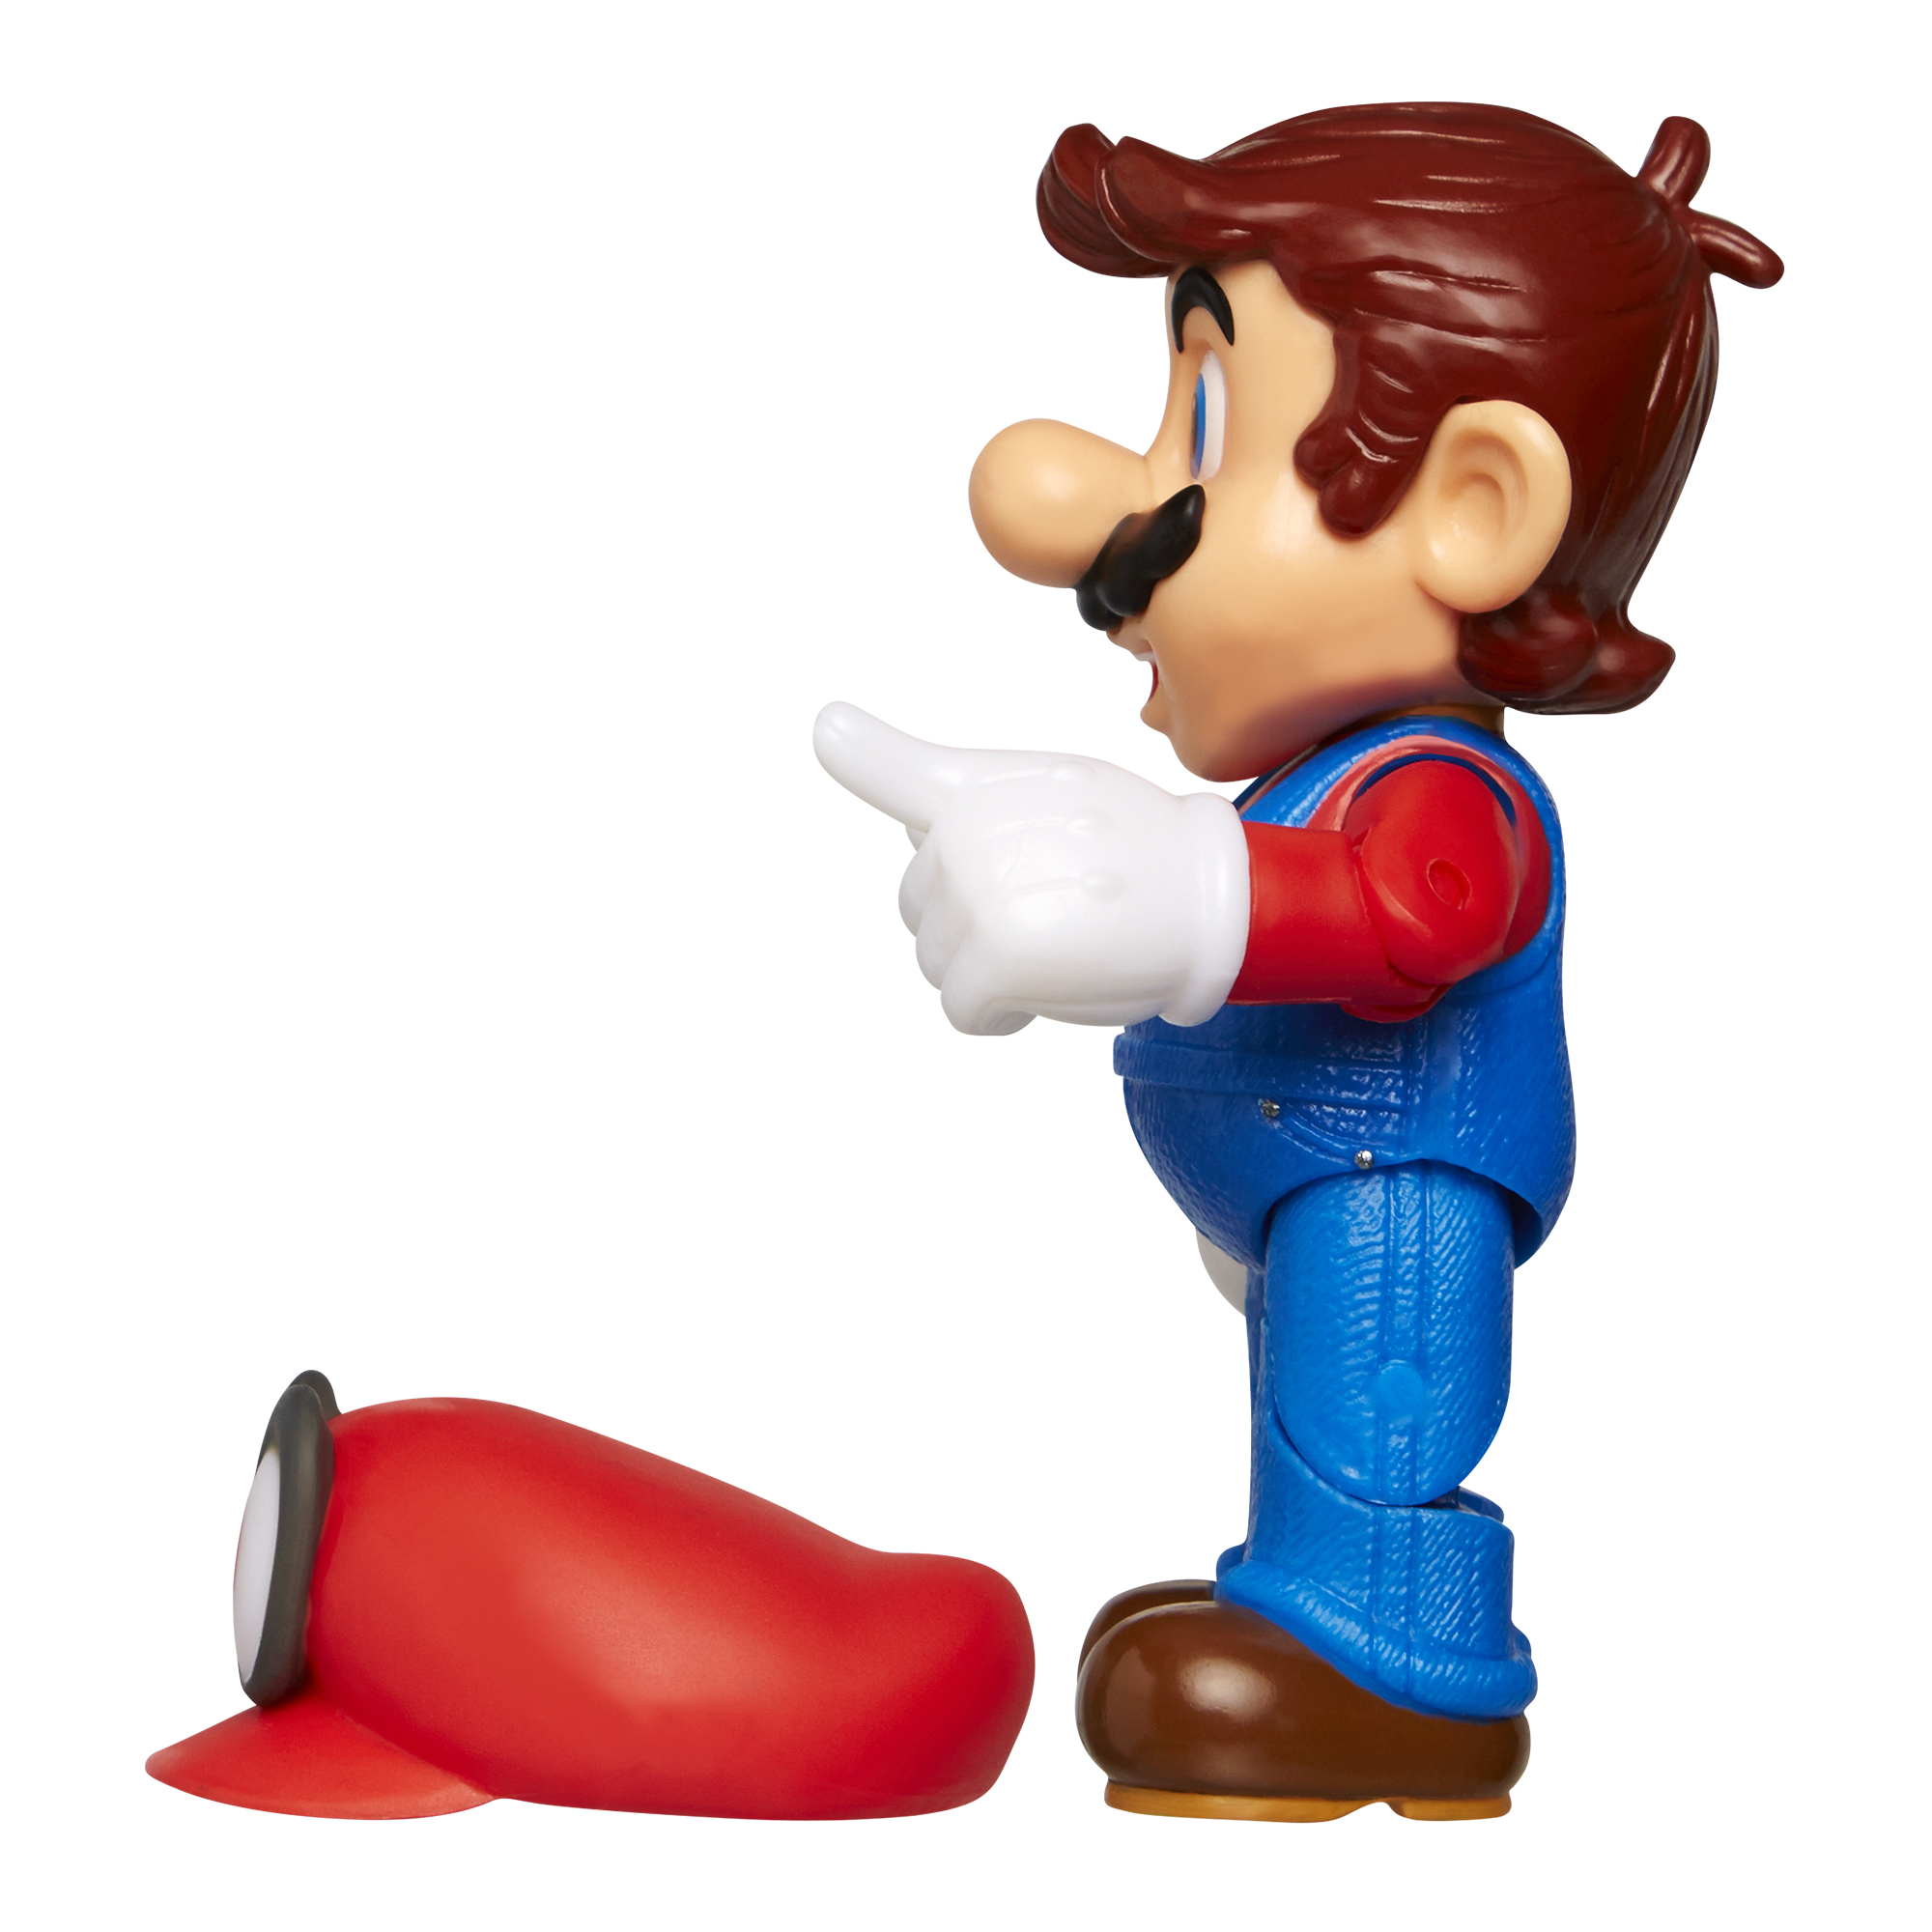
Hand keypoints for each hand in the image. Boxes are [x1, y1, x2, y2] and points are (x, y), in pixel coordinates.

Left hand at [813, 702, 1249, 1035]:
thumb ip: (971, 804)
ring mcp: (979, 894)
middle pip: (919, 907)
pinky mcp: (998, 955)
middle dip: (969, 922)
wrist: (1212, 900)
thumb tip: (904, 822)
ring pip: (937, 962)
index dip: (864, 753)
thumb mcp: (1056, 795)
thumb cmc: (1139, 854)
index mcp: (981, 793)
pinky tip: (1040, 996)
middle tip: (1050, 911)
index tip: (829, 729)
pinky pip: (963, 1008)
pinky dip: (997, 1016)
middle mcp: (969, 834)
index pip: (900, 771)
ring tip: (1059, 942)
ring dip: (986, 967)